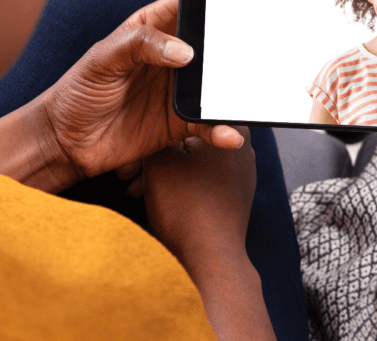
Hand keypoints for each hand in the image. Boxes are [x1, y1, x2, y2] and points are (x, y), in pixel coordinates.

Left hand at [41, 0, 246, 183]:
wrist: (65, 143)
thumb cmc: (77, 91)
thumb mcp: (102, 59)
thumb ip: (140, 45)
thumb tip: (184, 51)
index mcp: (152, 29)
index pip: (187, 6)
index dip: (210, 1)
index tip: (232, 2)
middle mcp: (172, 57)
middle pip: (211, 46)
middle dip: (231, 47)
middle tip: (252, 50)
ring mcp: (178, 90)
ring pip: (216, 85)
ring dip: (231, 90)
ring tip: (243, 95)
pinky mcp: (181, 122)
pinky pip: (208, 123)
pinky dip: (220, 128)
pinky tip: (228, 133)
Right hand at [142, 130, 255, 275]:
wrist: (211, 256)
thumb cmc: (188, 211)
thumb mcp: (158, 164)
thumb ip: (155, 137)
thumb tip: (149, 126)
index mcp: (229, 128)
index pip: (181, 118)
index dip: (152, 136)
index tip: (138, 154)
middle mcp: (242, 145)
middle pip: (187, 141)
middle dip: (158, 158)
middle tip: (134, 177)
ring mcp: (242, 170)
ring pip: (193, 161)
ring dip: (166, 174)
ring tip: (142, 191)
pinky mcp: (237, 191)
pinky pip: (204, 179)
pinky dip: (183, 185)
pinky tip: (164, 200)